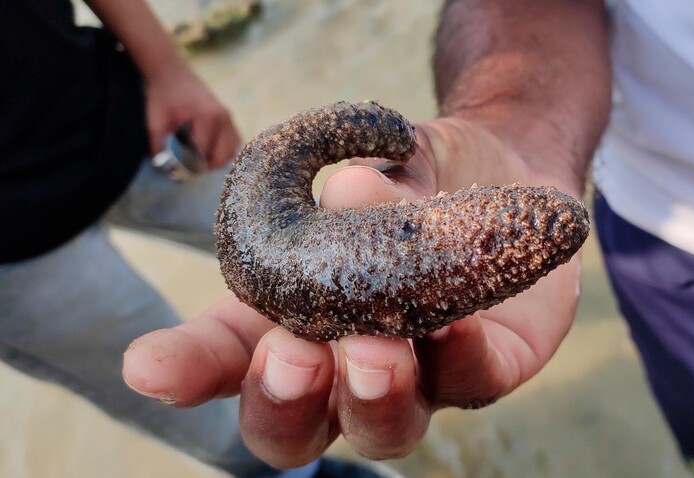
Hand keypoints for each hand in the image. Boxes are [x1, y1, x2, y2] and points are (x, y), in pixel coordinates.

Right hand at [123, 119, 582, 467]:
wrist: (506, 172)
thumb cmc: (416, 174)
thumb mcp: (380, 160)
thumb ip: (365, 180)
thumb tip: (351, 194)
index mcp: (291, 315)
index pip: (226, 355)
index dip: (187, 368)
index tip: (147, 366)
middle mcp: (344, 364)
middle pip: (295, 426)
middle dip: (282, 401)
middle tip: (290, 356)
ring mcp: (419, 375)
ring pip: (383, 428)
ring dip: (370, 398)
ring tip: (374, 350)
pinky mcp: (487, 365)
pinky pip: (473, 380)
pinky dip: (460, 359)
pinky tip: (454, 325)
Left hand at [144, 61, 240, 168]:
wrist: (172, 73)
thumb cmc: (163, 96)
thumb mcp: (155, 122)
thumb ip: (160, 147)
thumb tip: (167, 171)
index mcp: (207, 117)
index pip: (203, 152)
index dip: (190, 166)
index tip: (177, 171)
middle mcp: (224, 118)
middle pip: (222, 156)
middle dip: (205, 166)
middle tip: (189, 169)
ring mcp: (229, 118)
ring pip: (231, 152)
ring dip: (217, 161)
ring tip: (199, 162)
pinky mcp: (230, 119)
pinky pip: (233, 143)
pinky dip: (223, 152)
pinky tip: (208, 152)